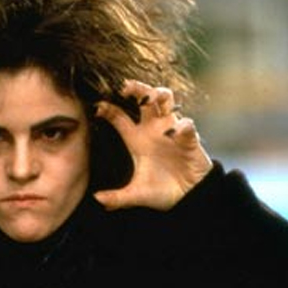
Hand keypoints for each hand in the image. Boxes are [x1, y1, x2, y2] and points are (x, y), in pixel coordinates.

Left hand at [94, 80, 212, 210]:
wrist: (189, 197)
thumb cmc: (161, 191)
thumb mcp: (136, 194)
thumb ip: (117, 198)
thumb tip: (98, 200)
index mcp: (136, 138)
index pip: (119, 116)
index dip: (108, 108)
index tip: (98, 106)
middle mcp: (152, 129)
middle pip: (143, 98)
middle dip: (136, 88)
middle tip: (126, 86)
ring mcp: (171, 130)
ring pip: (166, 101)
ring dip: (160, 95)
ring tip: (153, 96)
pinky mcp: (189, 139)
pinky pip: (187, 126)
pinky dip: (183, 126)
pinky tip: (177, 131)